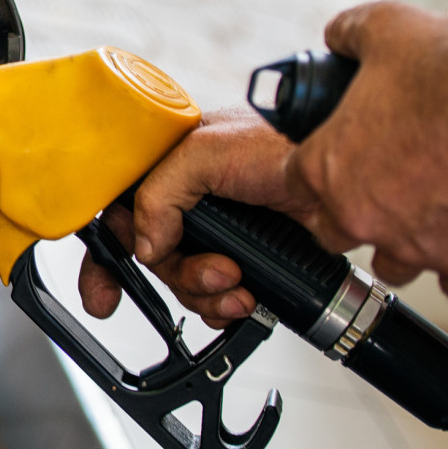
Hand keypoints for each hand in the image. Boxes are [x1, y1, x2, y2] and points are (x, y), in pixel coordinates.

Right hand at [78, 108, 306, 327]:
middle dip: (179, 275)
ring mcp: (219, 232)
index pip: (119, 214)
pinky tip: (246, 298)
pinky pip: (216, 297)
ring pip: (185, 283)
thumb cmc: (284, 142)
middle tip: (213, 272)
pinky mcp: (246, 257)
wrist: (343, 178)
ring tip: (238, 285)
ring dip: (207, 293)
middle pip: (153, 259)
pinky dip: (227, 306)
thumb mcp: (204, 153)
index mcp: (169, 169)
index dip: (106, 257)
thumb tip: (143, 245)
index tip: (104, 295)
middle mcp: (189, 202)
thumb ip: (159, 194)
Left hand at [288, 0, 447, 296]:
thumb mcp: (381, 29)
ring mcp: (412, 241)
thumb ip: (347, 36)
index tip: (333, 166)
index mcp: (326, 166)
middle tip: (378, 190)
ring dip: (402, 243)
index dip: (313, 174)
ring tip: (421, 216)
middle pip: (334, 233)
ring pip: (392, 265)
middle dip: (351, 214)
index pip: (294, 186)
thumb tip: (338, 36)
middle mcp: (360, 213)